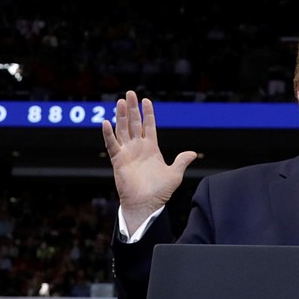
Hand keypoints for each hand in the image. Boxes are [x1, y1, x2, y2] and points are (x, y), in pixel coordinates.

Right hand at [102, 91, 196, 234]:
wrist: (146, 204)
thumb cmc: (160, 192)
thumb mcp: (175, 174)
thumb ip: (181, 161)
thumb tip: (192, 153)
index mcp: (151, 149)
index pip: (149, 126)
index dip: (148, 114)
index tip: (147, 100)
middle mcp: (138, 148)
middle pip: (134, 123)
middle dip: (132, 108)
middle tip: (129, 93)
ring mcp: (127, 153)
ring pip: (123, 130)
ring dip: (121, 116)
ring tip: (121, 102)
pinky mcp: (118, 160)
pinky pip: (112, 144)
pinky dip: (108, 134)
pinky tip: (106, 123)